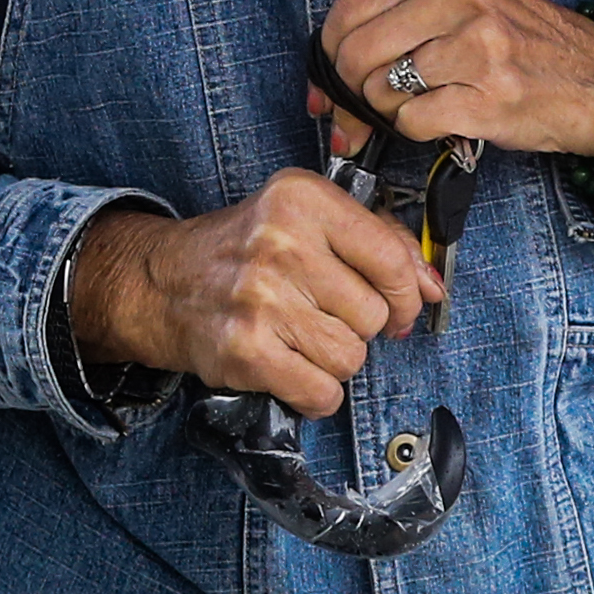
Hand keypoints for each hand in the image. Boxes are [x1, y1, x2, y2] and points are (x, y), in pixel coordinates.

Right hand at [66, 175, 440, 415]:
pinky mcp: (245, 350)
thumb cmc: (246, 249)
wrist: (162, 283)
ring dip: (336, 360)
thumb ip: (377, 240)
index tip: (405, 306)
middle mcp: (280, 243)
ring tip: (304, 340)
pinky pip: (320, 393)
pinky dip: (316, 394)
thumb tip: (431, 286)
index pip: (389, 256)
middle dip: (362, 327)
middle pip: (373, 314)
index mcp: (303, 199)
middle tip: (329, 318)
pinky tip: (295, 371)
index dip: (408, 293)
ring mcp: (260, 298)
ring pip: (351, 356)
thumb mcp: (307, 219)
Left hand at [315, 0, 593, 159]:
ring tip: (426, 99)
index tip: (331, 80)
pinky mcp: (489, 94)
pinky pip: (413, 122)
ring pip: (381, 89)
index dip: (329, 53)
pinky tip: (446, 113)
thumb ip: (392, 22)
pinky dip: (418, 128)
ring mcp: (480, 43)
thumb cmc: (521, 41)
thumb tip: (321, 84)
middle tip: (367, 104)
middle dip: (352, 90)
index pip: (350, 7)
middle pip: (356, 52)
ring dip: (390, 110)